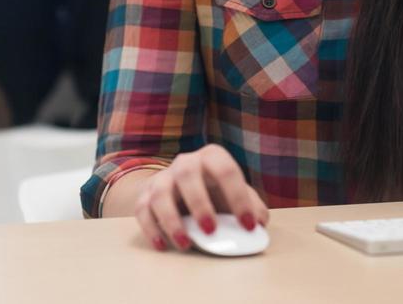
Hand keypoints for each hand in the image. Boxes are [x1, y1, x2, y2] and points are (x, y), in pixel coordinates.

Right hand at [134, 144, 269, 251]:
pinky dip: (151, 229)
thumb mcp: (233, 193)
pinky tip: (163, 246)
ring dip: (172, 220)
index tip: (248, 225)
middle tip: (211, 230)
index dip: (238, 197)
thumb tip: (260, 222)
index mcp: (211, 157)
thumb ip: (251, 205)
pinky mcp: (144, 195)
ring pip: (160, 193)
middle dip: (199, 202)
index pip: (226, 169)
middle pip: (187, 173)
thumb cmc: (213, 191)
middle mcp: (185, 162)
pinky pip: (142, 210)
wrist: (177, 187)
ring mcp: (162, 178)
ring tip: (185, 244)